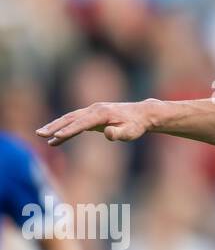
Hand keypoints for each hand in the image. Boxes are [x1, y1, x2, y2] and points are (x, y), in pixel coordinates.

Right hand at [37, 99, 158, 146]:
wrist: (141, 114)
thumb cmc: (136, 125)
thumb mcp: (131, 132)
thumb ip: (119, 134)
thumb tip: (108, 134)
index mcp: (102, 113)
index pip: (82, 123)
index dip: (69, 130)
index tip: (56, 136)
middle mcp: (94, 110)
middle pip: (70, 118)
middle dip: (54, 126)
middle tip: (40, 134)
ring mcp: (91, 112)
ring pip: (70, 119)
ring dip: (55, 127)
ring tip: (41, 135)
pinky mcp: (91, 116)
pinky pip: (75, 123)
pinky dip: (65, 130)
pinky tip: (56, 140)